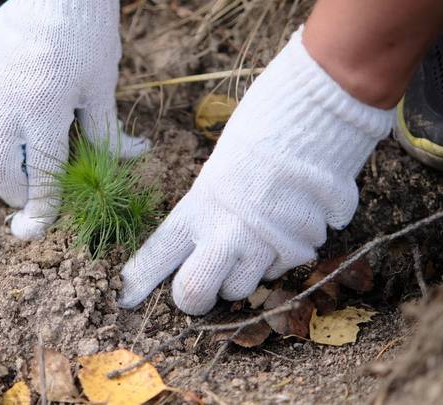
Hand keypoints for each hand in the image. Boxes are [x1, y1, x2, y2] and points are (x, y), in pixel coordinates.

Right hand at [0, 0, 149, 239]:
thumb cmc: (88, 32)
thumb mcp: (101, 85)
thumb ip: (107, 129)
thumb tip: (132, 156)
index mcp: (41, 110)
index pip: (40, 175)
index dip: (41, 208)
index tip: (38, 229)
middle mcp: (7, 102)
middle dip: (12, 193)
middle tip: (32, 199)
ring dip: (1, 165)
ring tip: (27, 168)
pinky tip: (16, 128)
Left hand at [118, 27, 394, 314]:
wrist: (315, 117)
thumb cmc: (260, 134)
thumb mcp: (218, 173)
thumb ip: (207, 214)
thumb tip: (202, 248)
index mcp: (197, 208)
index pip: (157, 256)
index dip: (140, 281)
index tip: (127, 297)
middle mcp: (226, 234)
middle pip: (194, 295)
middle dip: (195, 299)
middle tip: (203, 286)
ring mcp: (265, 246)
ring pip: (243, 288)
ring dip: (245, 271)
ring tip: (256, 232)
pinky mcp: (302, 248)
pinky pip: (285, 266)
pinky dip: (286, 250)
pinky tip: (292, 216)